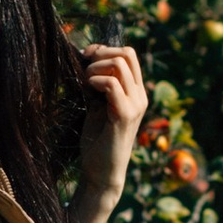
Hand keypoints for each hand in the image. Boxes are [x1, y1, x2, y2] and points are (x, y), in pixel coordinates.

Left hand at [73, 42, 147, 222]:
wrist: (101, 173)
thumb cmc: (97, 141)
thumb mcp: (96, 107)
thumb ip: (96, 86)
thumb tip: (83, 61)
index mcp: (135, 92)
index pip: (128, 54)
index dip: (104, 49)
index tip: (84, 58)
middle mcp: (140, 95)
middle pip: (127, 53)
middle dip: (101, 53)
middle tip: (83, 66)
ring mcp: (135, 105)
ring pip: (120, 64)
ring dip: (95, 67)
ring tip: (84, 83)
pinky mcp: (125, 115)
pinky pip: (113, 84)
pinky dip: (95, 81)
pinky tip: (86, 90)